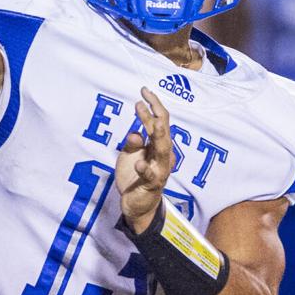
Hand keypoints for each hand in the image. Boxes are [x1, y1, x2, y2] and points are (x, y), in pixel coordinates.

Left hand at [116, 87, 175, 233]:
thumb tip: (135, 133)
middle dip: (155, 114)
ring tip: (151, 123)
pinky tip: (139, 163)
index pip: (160, 121)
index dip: (153, 106)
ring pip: (163, 150)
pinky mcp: (153, 184)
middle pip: (163, 130)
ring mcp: (160, 169)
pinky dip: (145, 168)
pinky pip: (151, 175)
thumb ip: (133, 143)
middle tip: (144, 98)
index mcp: (158, 145)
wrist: (137, 203)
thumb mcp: (130, 155)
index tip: (144, 91)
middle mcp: (163, 154)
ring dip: (158, 136)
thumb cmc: (135, 176)